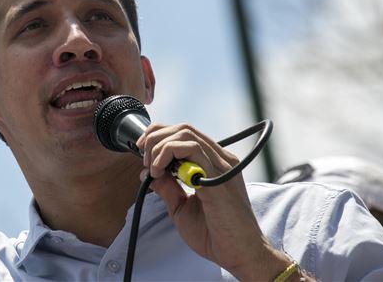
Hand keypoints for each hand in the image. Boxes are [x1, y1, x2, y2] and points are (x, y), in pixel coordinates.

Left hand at [136, 123, 287, 280]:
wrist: (239, 254)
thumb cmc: (215, 234)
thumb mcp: (180, 207)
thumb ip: (167, 187)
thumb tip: (148, 171)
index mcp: (213, 164)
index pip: (185, 134)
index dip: (159, 136)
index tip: (142, 152)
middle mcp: (220, 159)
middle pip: (183, 128)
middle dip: (155, 138)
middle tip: (144, 160)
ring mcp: (222, 165)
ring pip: (185, 134)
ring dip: (160, 147)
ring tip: (153, 168)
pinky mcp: (219, 175)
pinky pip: (192, 149)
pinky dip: (168, 154)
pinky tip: (160, 171)